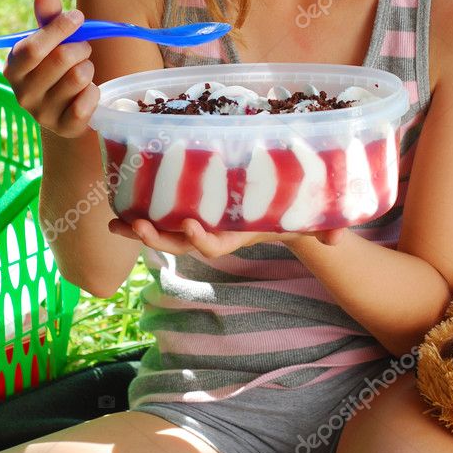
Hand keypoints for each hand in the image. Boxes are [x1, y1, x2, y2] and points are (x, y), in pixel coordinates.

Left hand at [108, 216, 346, 257]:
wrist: (280, 210)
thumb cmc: (294, 212)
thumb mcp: (310, 220)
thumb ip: (324, 229)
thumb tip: (336, 240)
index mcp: (238, 235)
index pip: (216, 246)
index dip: (202, 240)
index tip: (191, 225)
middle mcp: (216, 233)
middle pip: (181, 244)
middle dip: (158, 238)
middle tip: (136, 228)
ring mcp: (202, 223)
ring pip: (166, 234)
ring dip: (140, 230)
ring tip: (116, 224)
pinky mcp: (192, 209)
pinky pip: (163, 216)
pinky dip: (141, 214)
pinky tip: (119, 206)